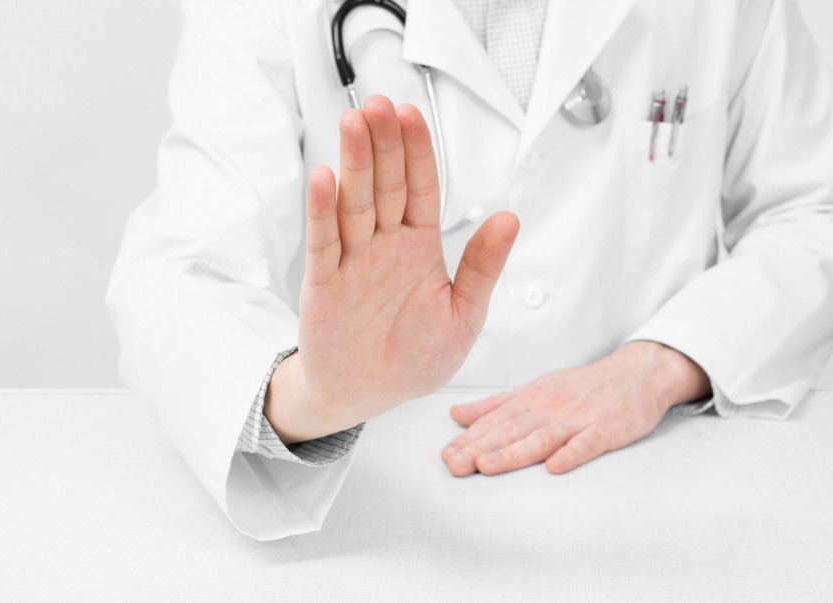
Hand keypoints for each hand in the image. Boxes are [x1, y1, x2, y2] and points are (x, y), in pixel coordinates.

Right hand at [264, 96, 519, 443]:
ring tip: (353, 124)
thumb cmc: (416, 357)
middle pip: (385, 185)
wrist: (369, 395)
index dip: (418, 153)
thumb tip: (510, 219)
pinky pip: (325, 243)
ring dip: (353, 164)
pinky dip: (322, 212)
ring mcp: (353, 261)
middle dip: (384, 145)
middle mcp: (385, 245)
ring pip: (354, 204)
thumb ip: (482, 268)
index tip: (412, 116)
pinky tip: (323, 179)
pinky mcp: (324, 284)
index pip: (422, 189)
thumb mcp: (463, 315)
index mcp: (419, 247)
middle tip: (380, 106)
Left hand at [441, 341, 711, 475]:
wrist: (636, 374)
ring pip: (540, 438)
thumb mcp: (533, 390)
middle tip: (453, 465)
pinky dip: (571, 454)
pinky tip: (554, 468)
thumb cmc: (580, 387)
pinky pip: (586, 444)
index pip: (493, 422)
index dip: (468, 440)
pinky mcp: (605, 429)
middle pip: (510, 431)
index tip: (444, 456)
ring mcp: (577, 418)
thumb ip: (494, 405)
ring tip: (486, 467)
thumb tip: (454, 414)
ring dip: (512, 453)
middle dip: (479, 449)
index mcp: (529, 400)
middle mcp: (548, 408)